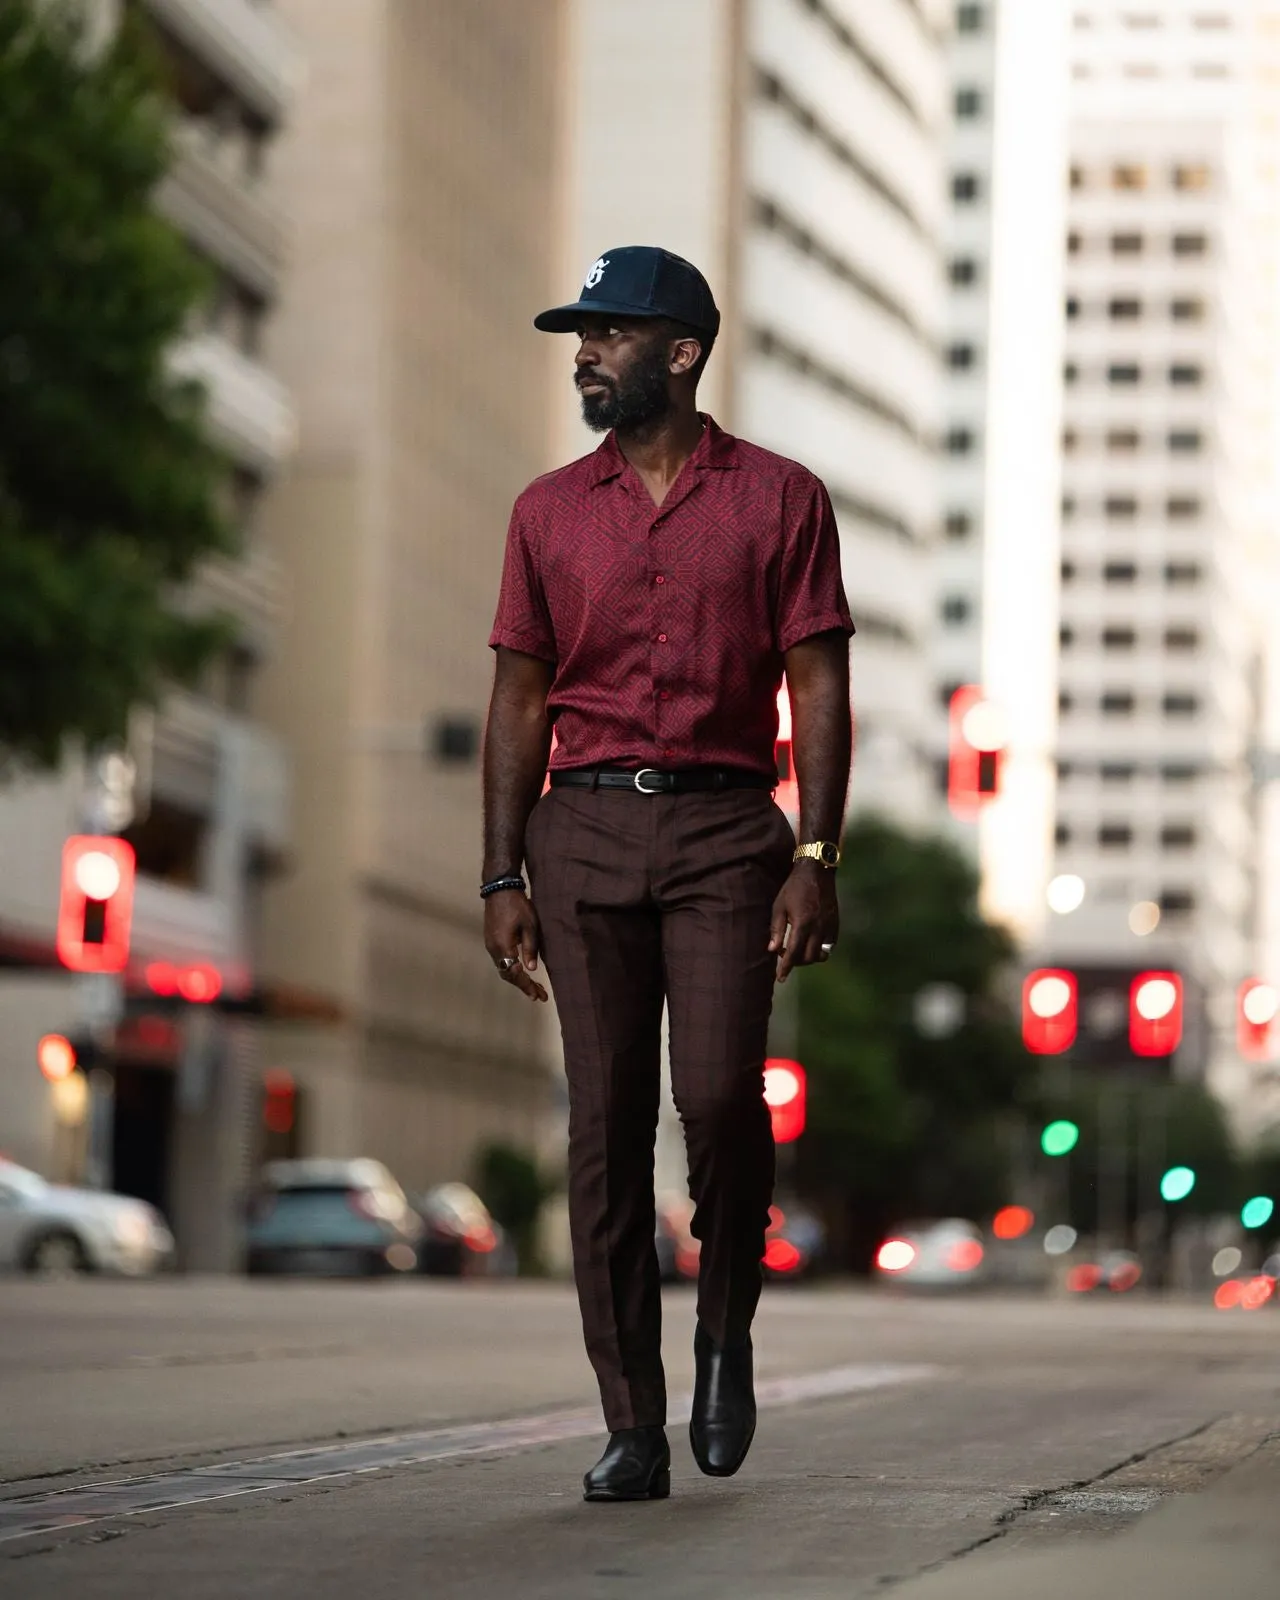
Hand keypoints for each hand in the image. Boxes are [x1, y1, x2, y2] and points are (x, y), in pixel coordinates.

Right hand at [484, 890, 548, 1001]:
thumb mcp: (530, 926)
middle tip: (538, 994)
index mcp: (503, 947)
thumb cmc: (517, 906)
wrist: (499, 889)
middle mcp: (494, 949)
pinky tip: (521, 969)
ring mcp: (490, 945)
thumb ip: (530, 948)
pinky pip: (501, 960)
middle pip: (507, 974)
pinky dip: (511, 968)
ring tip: (533, 985)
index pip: (514, 973)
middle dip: (523, 985)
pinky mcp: (491, 939)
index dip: (526, 985)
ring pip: (503, 968)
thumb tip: (531, 970)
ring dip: (517, 977)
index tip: (538, 996)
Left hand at [768, 864, 838, 983]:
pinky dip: (820, 949)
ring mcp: (830, 926)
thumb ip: (777, 929)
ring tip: (800, 951)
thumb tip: (772, 949)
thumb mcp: (779, 906)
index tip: (781, 978)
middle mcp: (818, 928)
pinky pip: (830, 945)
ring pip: (822, 954)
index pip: (794, 953)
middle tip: (786, 956)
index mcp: (802, 924)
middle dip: (797, 962)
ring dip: (810, 957)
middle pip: (809, 957)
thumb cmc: (794, 888)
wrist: (817, 872)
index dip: (786, 967)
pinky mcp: (836, 923)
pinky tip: (811, 942)